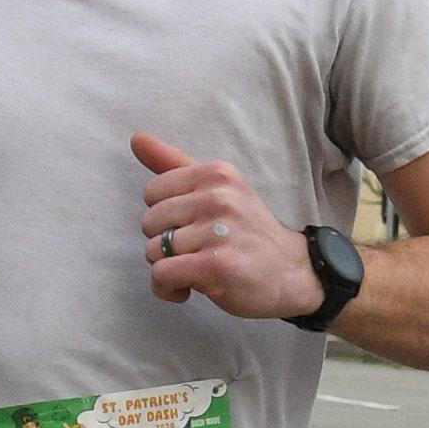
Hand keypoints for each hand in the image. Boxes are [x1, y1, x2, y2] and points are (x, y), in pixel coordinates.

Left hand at [134, 133, 312, 318]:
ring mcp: (218, 232)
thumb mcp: (220, 188)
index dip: (164, 216)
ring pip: (154, 251)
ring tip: (194, 270)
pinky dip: (167, 288)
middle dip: (163, 243)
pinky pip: (162, 274)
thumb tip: (136, 138)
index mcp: (216, 174)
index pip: (152, 192)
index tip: (189, 226)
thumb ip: (174, 163)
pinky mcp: (216, 265)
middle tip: (195, 251)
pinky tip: (187, 289)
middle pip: (149, 222)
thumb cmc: (248, 232)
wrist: (292, 273)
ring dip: (167, 268)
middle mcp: (218, 197)